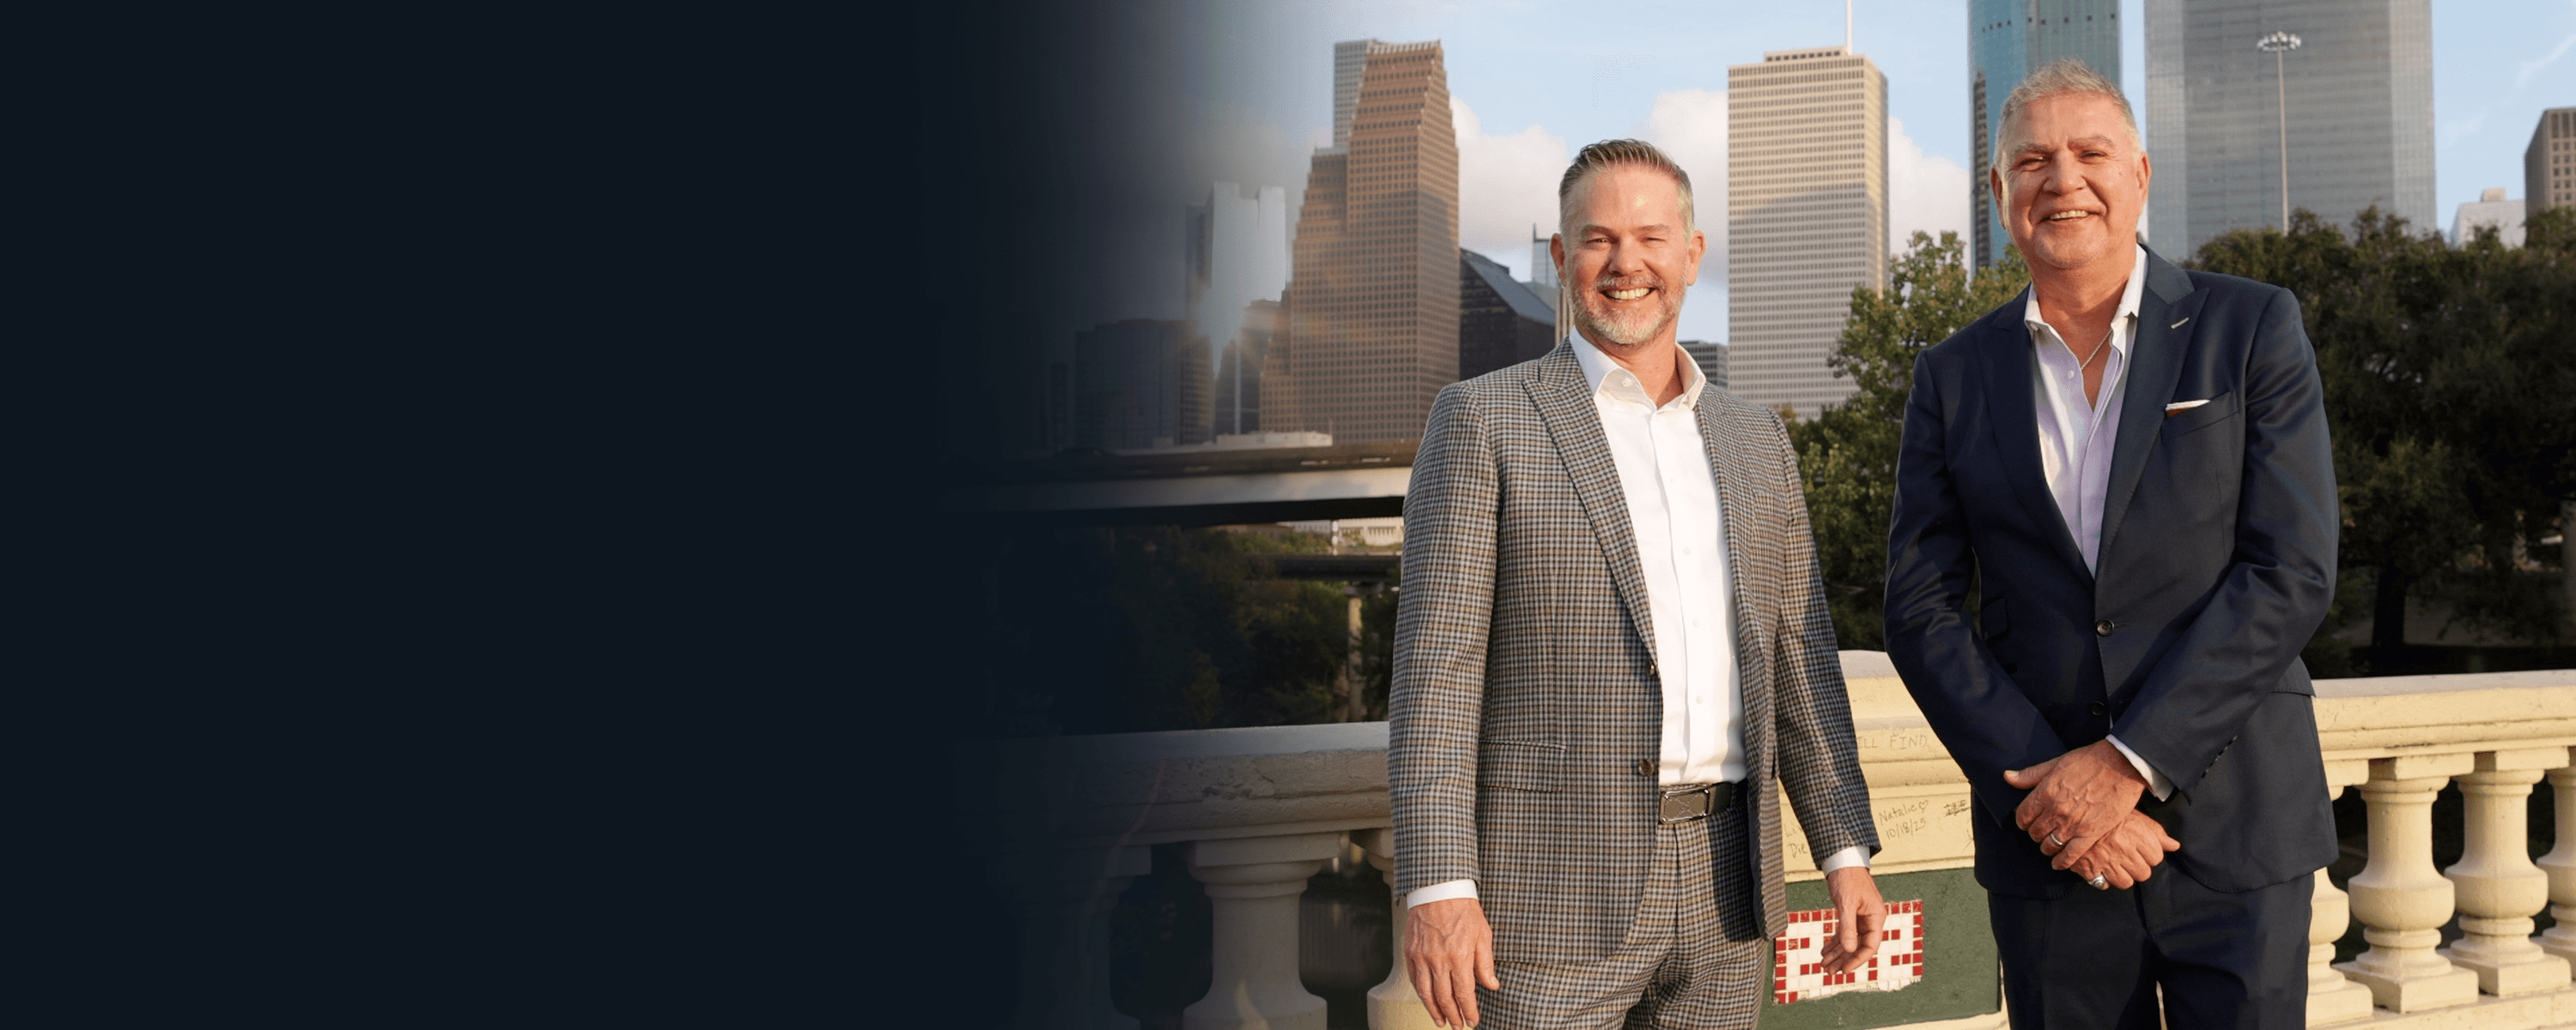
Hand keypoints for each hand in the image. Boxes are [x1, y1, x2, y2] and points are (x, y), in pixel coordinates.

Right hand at [1406, 898, 1499, 1028]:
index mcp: (1459, 957)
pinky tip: (1427, 999)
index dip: (1469, 1011)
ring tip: (1441, 1021)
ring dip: (1434, 1010)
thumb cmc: (1463, 909)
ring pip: (1425, 993)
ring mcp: (1421, 957)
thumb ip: (1486, 963)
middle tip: (1458, 1026)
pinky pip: (1414, 978)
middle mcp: (1438, 960)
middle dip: (1453, 1016)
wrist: (1438, 889)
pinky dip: (1421, 992)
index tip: (1473, 1021)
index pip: (1464, 994)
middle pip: (1444, 998)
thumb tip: (1492, 985)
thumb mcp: (1483, 934)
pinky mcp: (1410, 952)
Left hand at [1820, 865, 1885, 972]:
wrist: (1842, 860)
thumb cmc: (1848, 879)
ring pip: (1850, 941)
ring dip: (1837, 953)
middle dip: (1844, 960)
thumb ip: (1847, 927)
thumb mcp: (1846, 904)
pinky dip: (1835, 942)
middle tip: (1829, 971)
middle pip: (1859, 946)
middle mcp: (1871, 919)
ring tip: (1824, 965)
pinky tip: (1825, 951)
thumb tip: (1848, 949)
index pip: (1870, 946)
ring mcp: (1862, 917)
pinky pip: (1844, 932)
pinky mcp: (1852, 914)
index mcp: (1876, 917)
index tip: (1844, 969)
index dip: (1857, 959)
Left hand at [2003, 740, 2146, 867]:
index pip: (2023, 816)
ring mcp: (2073, 824)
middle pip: (2035, 832)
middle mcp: (2056, 811)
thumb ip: (2030, 775)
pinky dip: (2062, 862)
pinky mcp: (2091, 833)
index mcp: (2045, 793)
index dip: (2023, 821)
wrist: (2121, 765)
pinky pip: (2071, 855)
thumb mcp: (2055, 763)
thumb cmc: (2089, 760)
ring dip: (2046, 847)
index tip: (2027, 821)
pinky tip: (2058, 864)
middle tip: (2040, 832)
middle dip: (2035, 834)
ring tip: (2049, 845)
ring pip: (2050, 845)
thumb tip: (2007, 777)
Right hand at [2064, 810, 2181, 888]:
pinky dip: (2103, 880)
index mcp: (2137, 834)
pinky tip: (2101, 869)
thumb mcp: (2132, 814)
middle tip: (2128, 857)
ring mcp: (2106, 860)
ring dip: (2122, 876)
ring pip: (2126, 882)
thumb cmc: (2105, 809)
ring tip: (2115, 864)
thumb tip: (2174, 845)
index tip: (2142, 849)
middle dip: (2138, 867)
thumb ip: (2154, 831)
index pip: (2156, 857)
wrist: (2070, 809)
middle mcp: (2124, 849)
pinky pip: (2103, 884)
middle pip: (2143, 873)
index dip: (2150, 854)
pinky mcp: (2089, 868)